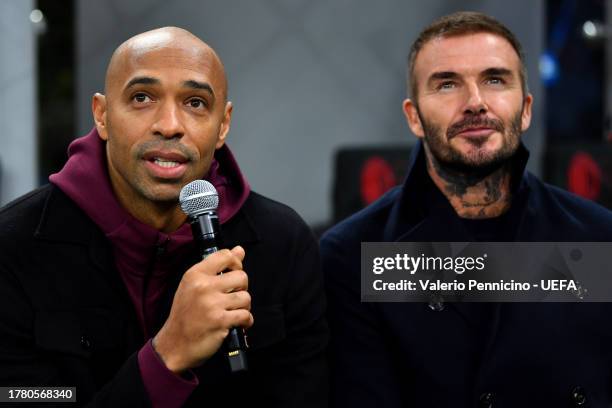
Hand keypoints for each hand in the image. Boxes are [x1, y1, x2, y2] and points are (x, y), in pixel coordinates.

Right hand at [152, 246, 252, 373]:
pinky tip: (237, 323)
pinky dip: (246, 321)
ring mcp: (212, 304)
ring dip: (244, 307)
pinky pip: (246, 315)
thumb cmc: (185, 314)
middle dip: (242, 288)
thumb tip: (240, 250)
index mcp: (195, 274)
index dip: (236, 263)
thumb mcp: (193, 286)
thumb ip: (216, 267)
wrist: (175, 344)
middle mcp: (203, 286)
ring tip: (233, 311)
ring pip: (246, 297)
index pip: (225, 255)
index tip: (234, 272)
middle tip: (232, 298)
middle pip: (241, 276)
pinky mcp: (220, 321)